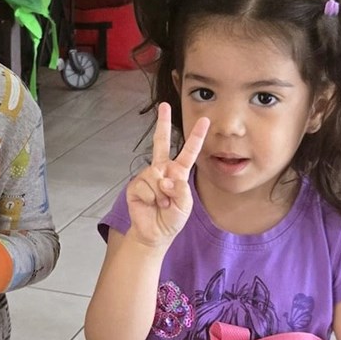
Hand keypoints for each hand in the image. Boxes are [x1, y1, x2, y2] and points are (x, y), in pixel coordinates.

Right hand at [126, 103, 207, 248]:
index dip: (196, 137)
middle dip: (162, 123)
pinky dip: (151, 198)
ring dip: (161, 194)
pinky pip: (145, 186)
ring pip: (156, 174)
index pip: (189, 152)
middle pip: (161, 143)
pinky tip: (151, 204)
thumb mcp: (185, 205)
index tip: (205, 120)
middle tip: (164, 106)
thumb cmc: (171, 219)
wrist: (154, 233)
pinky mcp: (135, 185)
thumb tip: (166, 178)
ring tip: (162, 204)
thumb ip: (180, 190)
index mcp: (178, 172)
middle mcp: (162, 170)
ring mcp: (148, 176)